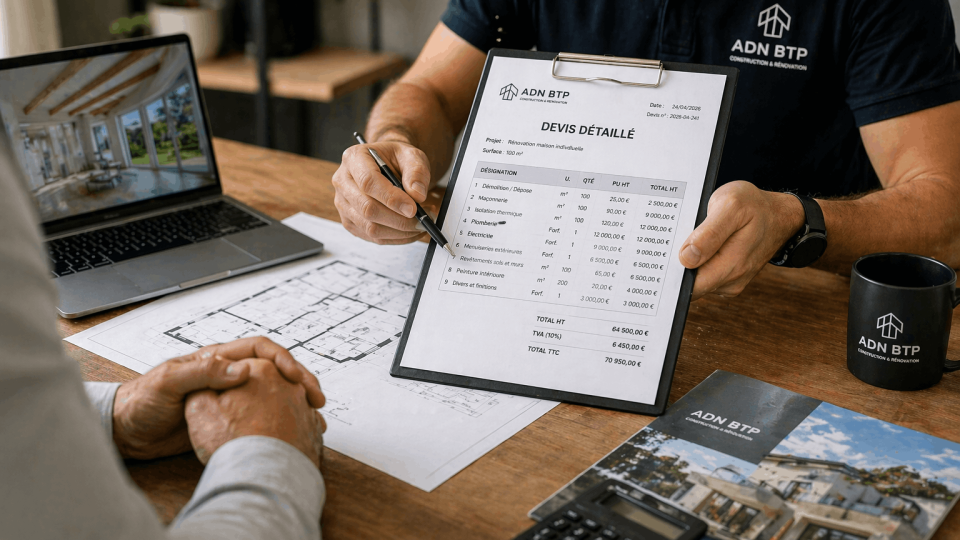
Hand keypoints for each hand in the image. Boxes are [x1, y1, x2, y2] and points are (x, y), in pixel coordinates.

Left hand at [112, 337, 324, 459]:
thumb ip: (201, 371)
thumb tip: (242, 369)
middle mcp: (228, 374)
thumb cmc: (141, 402)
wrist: (127, 432)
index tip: (296, 378)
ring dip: (295, 401)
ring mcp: (232, 397)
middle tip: (316, 399)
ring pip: (274, 392)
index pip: (261, 350)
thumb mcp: (168, 382)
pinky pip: (263, 414)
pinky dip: (282, 420)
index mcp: (217, 359)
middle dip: (300, 381)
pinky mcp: (230, 419)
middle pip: (275, 370)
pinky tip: (293, 431)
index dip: (283, 360)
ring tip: (314, 417)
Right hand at [333, 140, 432, 243]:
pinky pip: (372, 237)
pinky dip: (395, 238)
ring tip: (420, 225)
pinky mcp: (350, 221)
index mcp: (354, 158)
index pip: (368, 182)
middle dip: (399, 220)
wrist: (388, 166)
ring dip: (399, 232)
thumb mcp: (411, 155)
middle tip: (422, 221)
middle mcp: (343, 182)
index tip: (413, 209)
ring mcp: (343, 204)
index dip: (391, 198)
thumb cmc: (396, 159)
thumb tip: (417, 195)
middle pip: (367, 208)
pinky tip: (410, 231)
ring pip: (370, 227)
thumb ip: (416, 172)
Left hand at [678, 181, 804, 298]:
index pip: (690, 286)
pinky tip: (699, 244)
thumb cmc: (755, 206)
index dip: (672, 273)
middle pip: (690, 285)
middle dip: (677, 266)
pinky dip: (697, 261)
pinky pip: (704, 275)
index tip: (663, 256)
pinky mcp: (728, 278)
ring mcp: (730, 281)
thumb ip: (709, 233)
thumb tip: (687, 258)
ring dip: (687, 263)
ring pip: (696, 280)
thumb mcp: (731, 206)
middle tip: (674, 240)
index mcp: (732, 265)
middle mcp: (731, 280)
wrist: (778, 215)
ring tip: (690, 238)